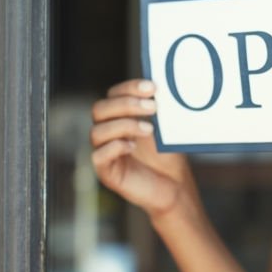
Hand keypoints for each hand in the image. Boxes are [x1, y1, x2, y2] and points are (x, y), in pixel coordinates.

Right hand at [91, 79, 196, 219]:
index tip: (152, 88)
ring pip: (97, 132)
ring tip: (149, 130)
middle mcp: (107, 132)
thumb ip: (157, 109)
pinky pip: (98, 156)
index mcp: (119, 117)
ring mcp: (104, 152)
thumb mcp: (164, 129)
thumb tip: (161, 85)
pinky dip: (115, 147)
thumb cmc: (167, 156)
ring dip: (124, 125)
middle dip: (126, 104)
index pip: (113, 94)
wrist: (174, 186)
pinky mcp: (106, 172)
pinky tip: (132, 146)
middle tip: (153, 107)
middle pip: (99, 109)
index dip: (129, 88)